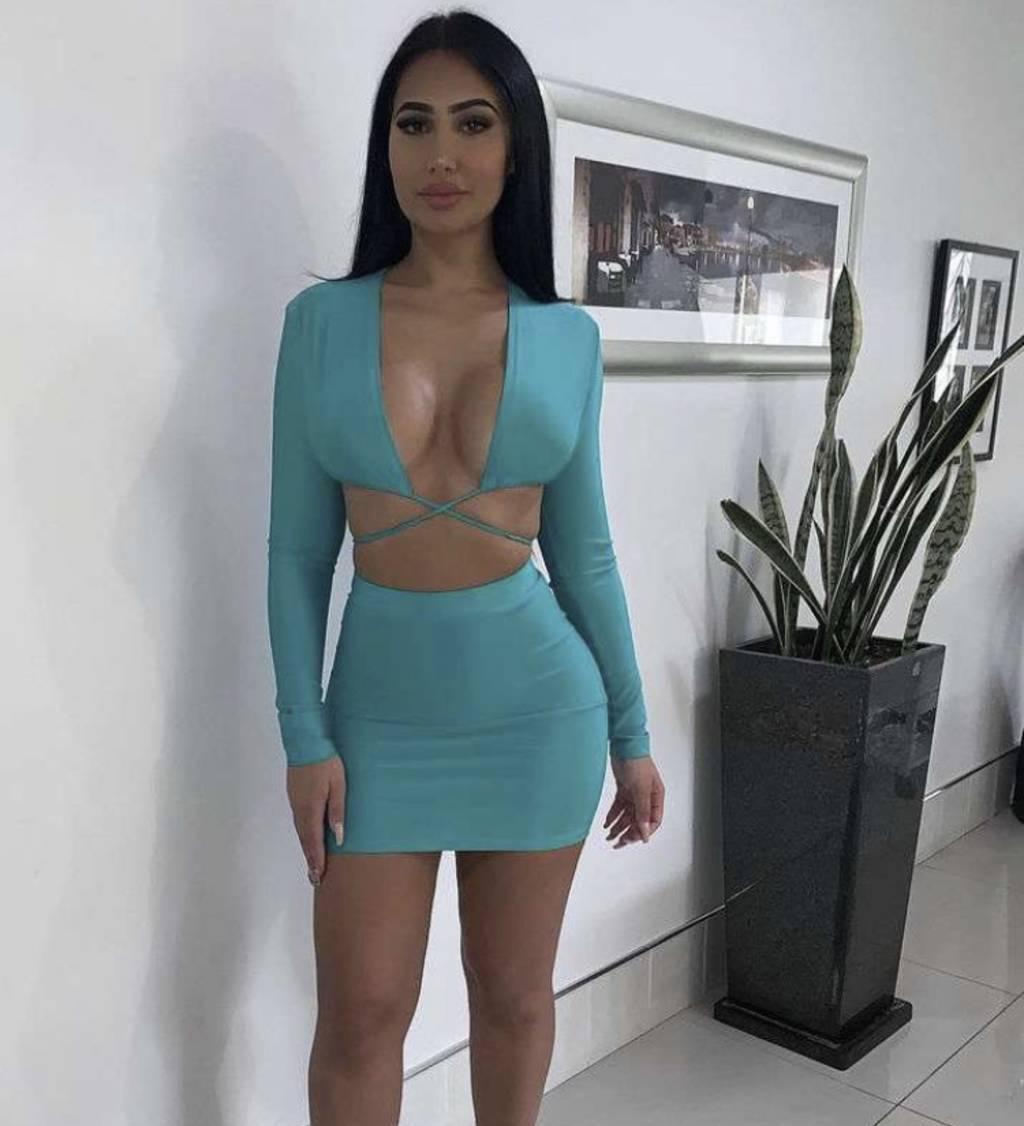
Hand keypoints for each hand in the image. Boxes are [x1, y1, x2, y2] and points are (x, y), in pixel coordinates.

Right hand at [286, 754, 346, 885]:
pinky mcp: (294, 794)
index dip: (316, 861)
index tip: (318, 877)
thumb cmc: (327, 763)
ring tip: (312, 863)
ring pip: (301, 831)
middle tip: (314, 878)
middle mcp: (299, 810)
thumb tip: (337, 838)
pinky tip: (308, 837)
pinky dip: (304, 835)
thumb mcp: (338, 786)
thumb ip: (337, 812)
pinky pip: (299, 821)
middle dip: (310, 859)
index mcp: (310, 810)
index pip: (313, 842)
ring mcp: (295, 802)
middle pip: (305, 840)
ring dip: (306, 848)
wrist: (305, 742)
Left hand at [604, 755, 663, 848]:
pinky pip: (619, 807)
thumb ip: (642, 812)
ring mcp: (634, 792)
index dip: (643, 832)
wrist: (624, 744)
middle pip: (639, 820)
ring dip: (619, 826)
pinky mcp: (624, 788)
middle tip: (618, 842)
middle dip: (629, 832)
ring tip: (610, 836)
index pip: (653, 821)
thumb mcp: (641, 790)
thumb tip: (645, 832)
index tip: (631, 840)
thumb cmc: (637, 761)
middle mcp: (647, 796)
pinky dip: (613, 815)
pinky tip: (607, 823)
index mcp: (656, 797)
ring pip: (627, 815)